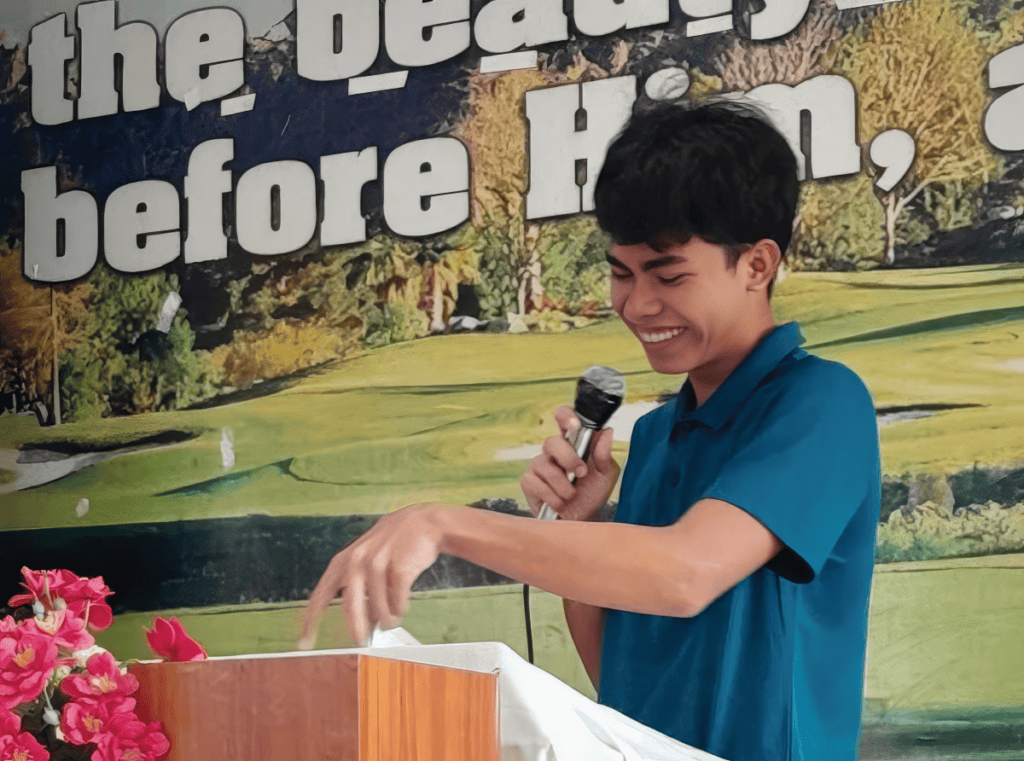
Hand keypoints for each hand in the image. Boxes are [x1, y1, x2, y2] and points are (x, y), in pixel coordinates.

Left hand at [299, 503, 443, 649]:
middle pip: (350, 607)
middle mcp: (357, 561)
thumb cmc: (394, 543)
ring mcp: (378, 564)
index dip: (310, 620)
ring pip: (379, 609)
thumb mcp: (368, 558)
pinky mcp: (399, 569)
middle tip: (359, 640)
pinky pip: (398, 603)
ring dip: (387, 618)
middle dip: (356, 628)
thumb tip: (361, 621)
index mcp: (344, 561)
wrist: (424, 522)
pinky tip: (403, 605)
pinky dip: (401, 608)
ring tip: (393, 619)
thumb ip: (359, 586)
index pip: (321, 594)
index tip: (305, 642)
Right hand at [519, 405, 618, 521]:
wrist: (582, 520)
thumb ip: (603, 455)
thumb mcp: (604, 475)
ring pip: (546, 467)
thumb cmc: (591, 494)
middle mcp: (552, 452)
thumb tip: (606, 431)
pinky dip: (553, 497)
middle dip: (568, 458)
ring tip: (571, 496)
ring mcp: (538, 466)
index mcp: (571, 443)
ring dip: (564, 486)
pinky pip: (537, 484)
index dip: (566, 416)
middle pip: (551, 442)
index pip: (563, 418)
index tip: (575, 425)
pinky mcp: (528, 482)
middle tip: (581, 473)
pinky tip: (559, 504)